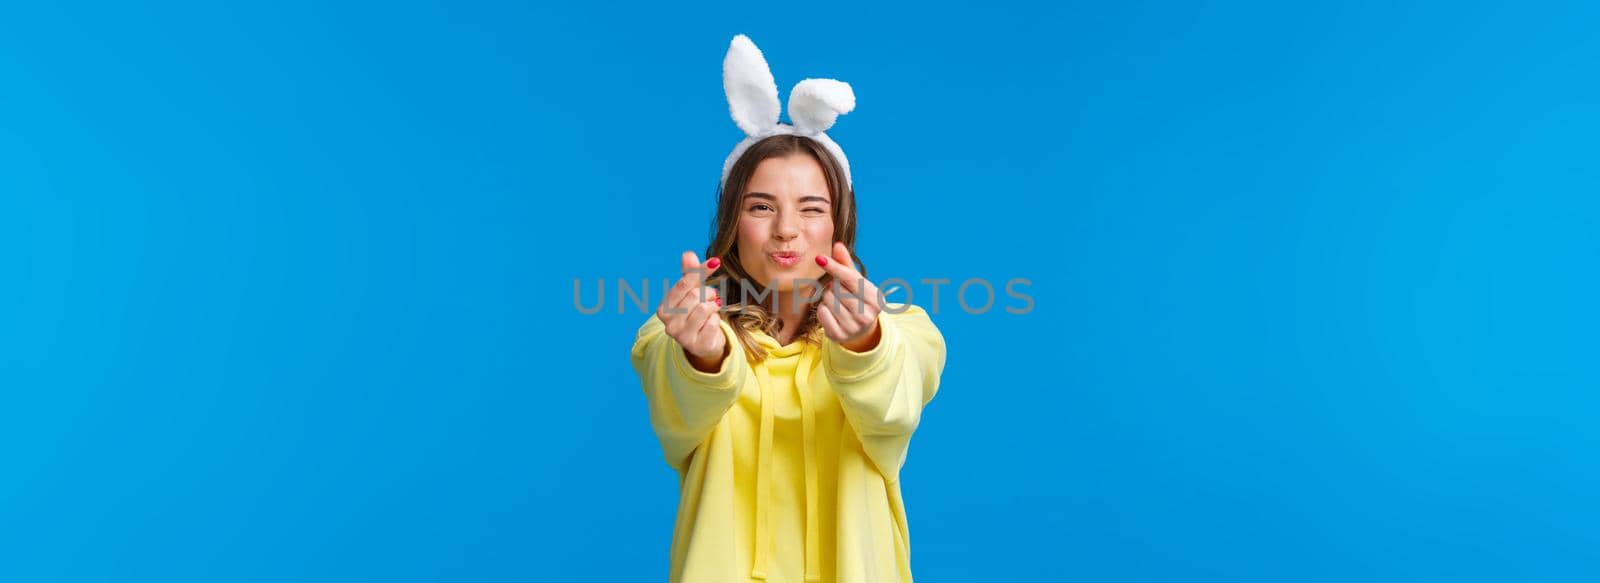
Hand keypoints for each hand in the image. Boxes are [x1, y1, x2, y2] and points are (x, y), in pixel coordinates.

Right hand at [656, 251, 726, 369]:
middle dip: (708, 293)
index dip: (700, 271)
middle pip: (695, 295)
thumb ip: (690, 274)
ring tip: (713, 308)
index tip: (715, 262)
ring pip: (704, 308)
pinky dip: (717, 319)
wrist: (703, 343)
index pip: (683, 284)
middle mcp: (669, 324)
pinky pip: (713, 323)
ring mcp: (682, 336)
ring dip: (713, 306)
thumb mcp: (692, 293)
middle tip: (711, 297)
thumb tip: (688, 254)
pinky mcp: (697, 345)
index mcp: (664, 309)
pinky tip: (712, 323)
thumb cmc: (695, 314)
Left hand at [815, 242, 882, 351]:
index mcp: (876, 299)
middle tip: (841, 291)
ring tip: (838, 302)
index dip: (834, 267)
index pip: (851, 279)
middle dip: (834, 286)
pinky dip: (823, 309)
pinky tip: (833, 313)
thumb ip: (846, 264)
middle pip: (837, 289)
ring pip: (828, 300)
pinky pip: (822, 312)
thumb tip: (838, 245)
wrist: (861, 331)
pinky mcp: (839, 336)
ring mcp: (853, 328)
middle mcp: (867, 315)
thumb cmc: (858, 300)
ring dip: (828, 297)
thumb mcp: (857, 282)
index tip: (819, 258)